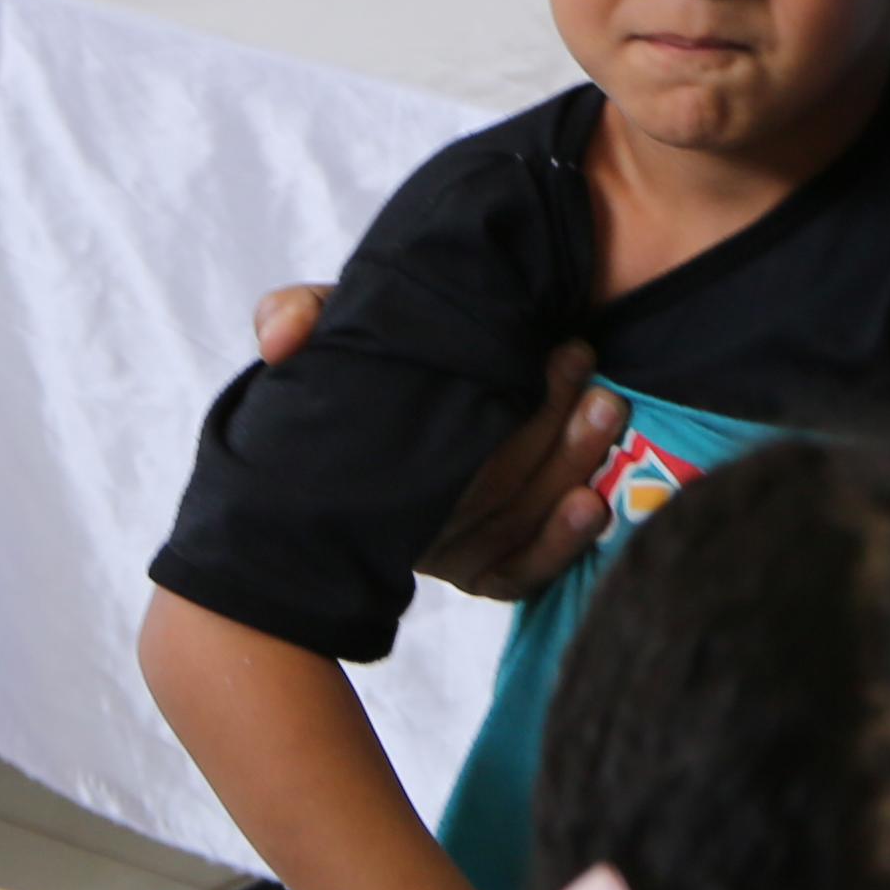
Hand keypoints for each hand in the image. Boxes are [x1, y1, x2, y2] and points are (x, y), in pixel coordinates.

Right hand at [250, 291, 623, 601]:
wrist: (357, 428)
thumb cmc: (356, 371)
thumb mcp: (329, 332)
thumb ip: (297, 315)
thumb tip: (282, 339)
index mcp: (373, 455)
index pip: (439, 447)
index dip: (510, 405)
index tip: (553, 350)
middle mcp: (408, 513)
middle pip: (490, 481)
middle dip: (550, 421)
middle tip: (585, 361)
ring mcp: (443, 549)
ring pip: (514, 521)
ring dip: (569, 465)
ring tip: (606, 407)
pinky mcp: (474, 571)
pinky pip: (517, 574)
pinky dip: (558, 545)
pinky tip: (591, 505)